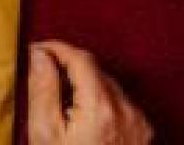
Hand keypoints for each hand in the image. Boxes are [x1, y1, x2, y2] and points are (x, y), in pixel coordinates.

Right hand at [27, 41, 153, 144]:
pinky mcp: (145, 134)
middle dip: (70, 70)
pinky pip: (122, 106)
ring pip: (110, 88)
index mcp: (100, 107)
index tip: (38, 50)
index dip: (57, 48)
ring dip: (87, 88)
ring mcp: (139, 123)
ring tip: (65, 106)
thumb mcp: (45, 133)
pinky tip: (87, 122)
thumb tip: (39, 55)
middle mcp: (127, 111)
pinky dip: (103, 105)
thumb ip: (42, 91)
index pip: (81, 58)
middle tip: (45, 79)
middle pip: (96, 72)